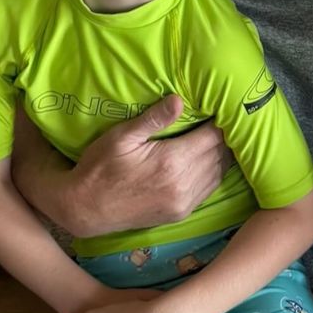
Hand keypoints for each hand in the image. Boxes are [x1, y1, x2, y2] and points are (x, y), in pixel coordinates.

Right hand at [13, 95, 232, 236]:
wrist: (85, 209)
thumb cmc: (100, 167)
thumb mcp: (121, 137)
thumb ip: (153, 119)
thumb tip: (179, 100)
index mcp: (172, 161)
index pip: (213, 137)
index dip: (222, 121)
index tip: (224, 107)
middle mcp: (184, 184)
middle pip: (220, 154)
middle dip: (226, 136)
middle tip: (227, 119)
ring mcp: (184, 202)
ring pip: (220, 173)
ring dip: (223, 155)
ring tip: (224, 137)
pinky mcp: (181, 213)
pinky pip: (209, 189)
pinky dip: (215, 173)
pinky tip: (212, 160)